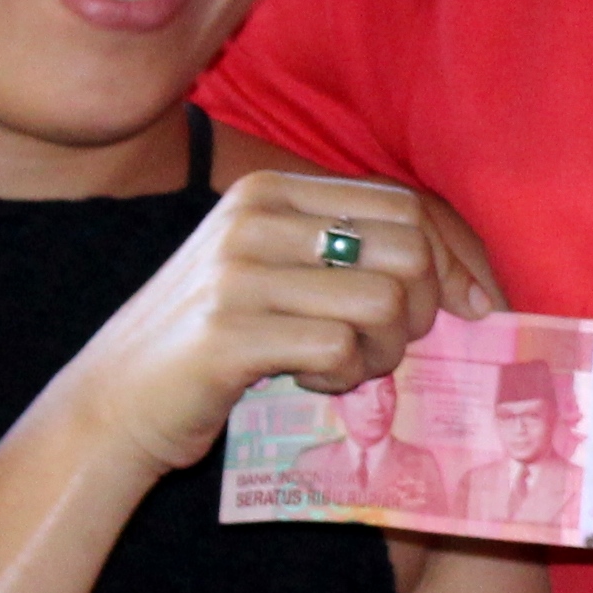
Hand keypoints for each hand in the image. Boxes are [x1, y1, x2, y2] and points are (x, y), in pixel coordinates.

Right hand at [78, 172, 475, 475]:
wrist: (111, 403)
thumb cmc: (212, 342)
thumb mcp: (275, 271)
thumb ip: (348, 255)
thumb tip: (467, 284)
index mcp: (273, 189)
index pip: (406, 203)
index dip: (459, 257)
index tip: (481, 308)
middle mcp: (255, 215)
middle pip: (406, 248)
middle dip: (423, 309)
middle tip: (392, 348)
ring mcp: (238, 272)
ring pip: (383, 302)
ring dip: (384, 354)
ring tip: (346, 369)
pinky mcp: (227, 333)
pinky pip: (339, 350)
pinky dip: (342, 379)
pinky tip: (309, 383)